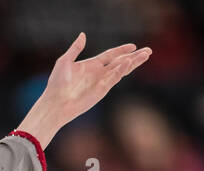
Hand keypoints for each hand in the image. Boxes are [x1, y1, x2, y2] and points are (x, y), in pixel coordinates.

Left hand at [18, 33, 150, 148]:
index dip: (122, 50)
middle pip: (120, 62)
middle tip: (148, 51)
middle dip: (134, 57)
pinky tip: (128, 62)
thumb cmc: (57, 83)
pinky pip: (114, 77)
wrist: (55, 102)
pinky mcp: (102, 90)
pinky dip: (121, 69)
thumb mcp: (64, 61)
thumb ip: (75, 49)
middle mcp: (99, 73)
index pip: (110, 55)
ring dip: (133, 62)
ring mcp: (101, 82)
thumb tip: (83, 34)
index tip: (133, 46)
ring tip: (146, 55)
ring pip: (121, 70)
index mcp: (91, 65)